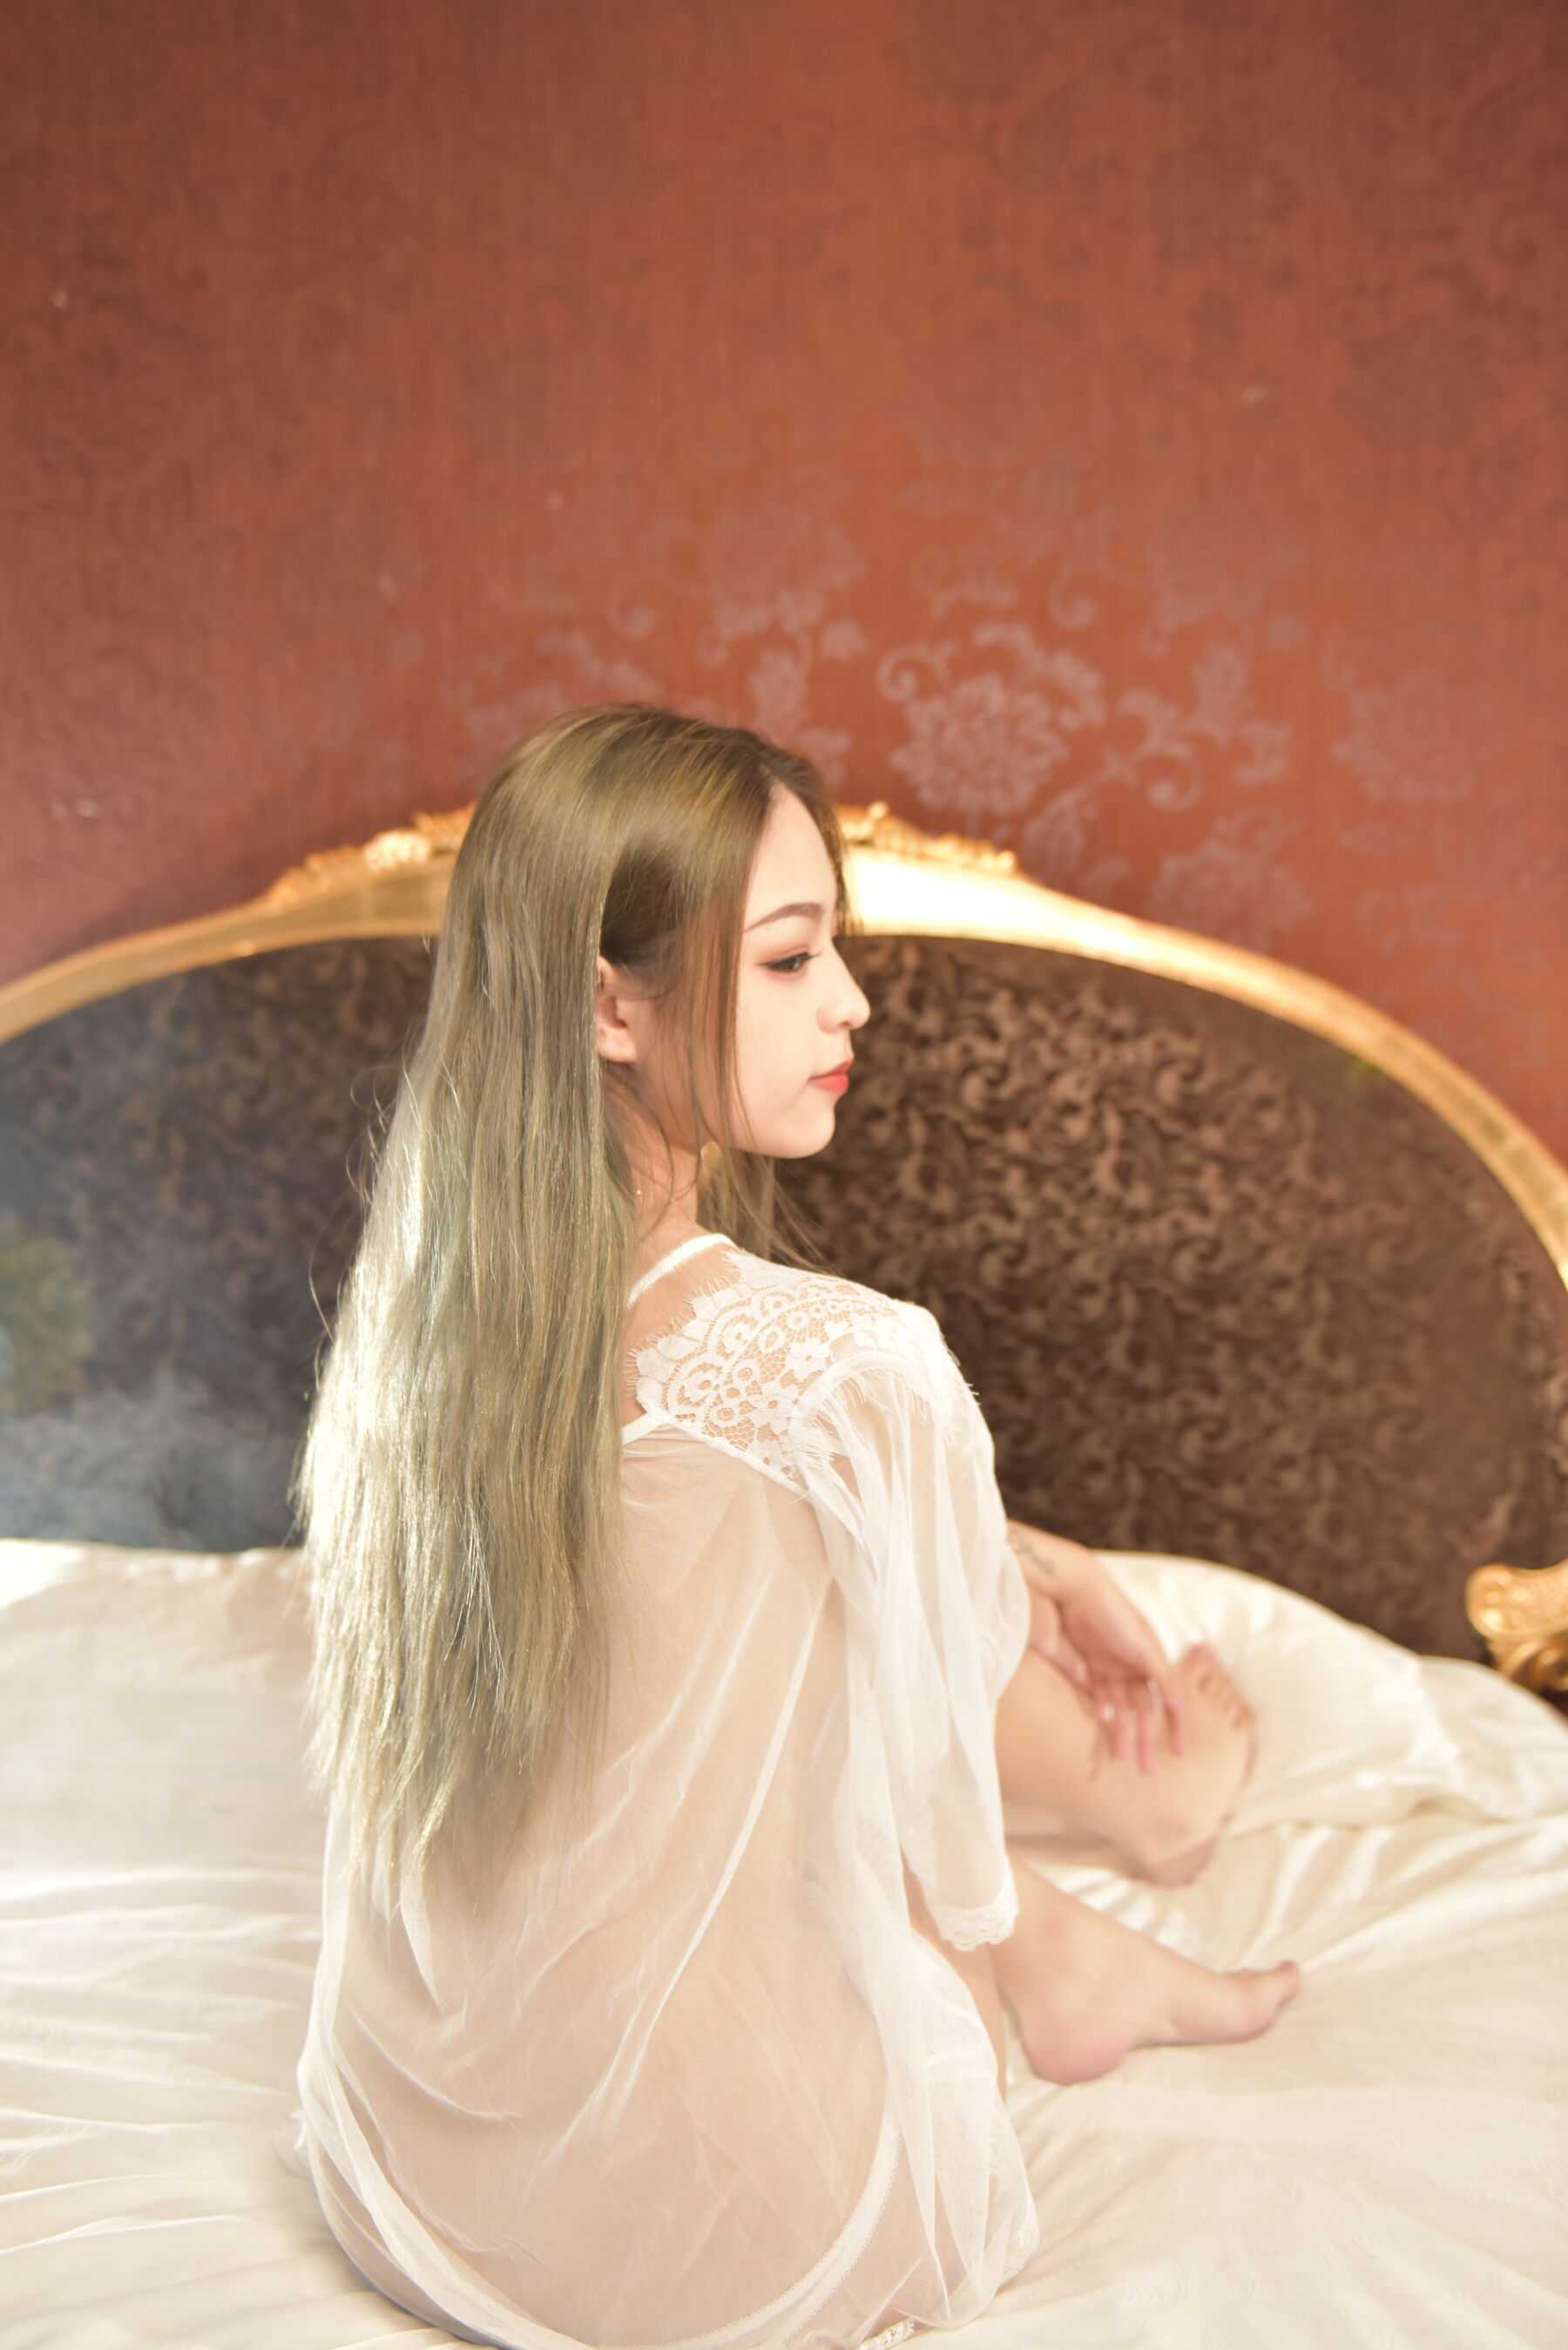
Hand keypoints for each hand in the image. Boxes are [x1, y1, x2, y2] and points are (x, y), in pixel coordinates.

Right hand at [1005, 1521, 1185, 1770]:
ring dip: (1148, 1733)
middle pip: (1138, 1709)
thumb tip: (1082, 1691)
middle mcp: (1123, 1664)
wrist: (1068, 1583)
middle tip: (1145, 1771)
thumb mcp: (1063, 1651)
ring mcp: (1135, 1657)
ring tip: (1145, 1763)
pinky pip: (1164, 1683)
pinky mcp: (1146, 1649)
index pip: (1119, 1704)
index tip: (1120, 1756)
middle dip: (1141, 1740)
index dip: (1122, 1728)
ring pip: (1148, 1704)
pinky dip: (1169, 1704)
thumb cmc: (1057, 1611)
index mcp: (1104, 1666)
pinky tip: (1171, 1726)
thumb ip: (1074, 1671)